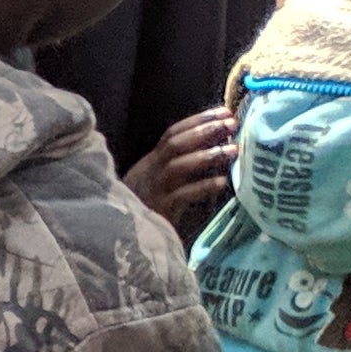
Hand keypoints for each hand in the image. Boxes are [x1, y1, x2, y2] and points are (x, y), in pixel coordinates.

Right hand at [127, 105, 237, 235]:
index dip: (198, 120)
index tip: (224, 112)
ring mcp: (153, 191)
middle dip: (205, 131)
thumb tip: (215, 145)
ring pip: (178, 167)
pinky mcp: (158, 210)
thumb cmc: (144, 209)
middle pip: (175, 145)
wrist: (118, 239)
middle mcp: (149, 172)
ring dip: (207, 156)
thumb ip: (176, 166)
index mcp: (149, 164)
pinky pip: (183, 195)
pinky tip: (221, 182)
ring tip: (232, 151)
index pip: (172, 135)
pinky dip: (203, 187)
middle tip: (231, 124)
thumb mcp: (154, 182)